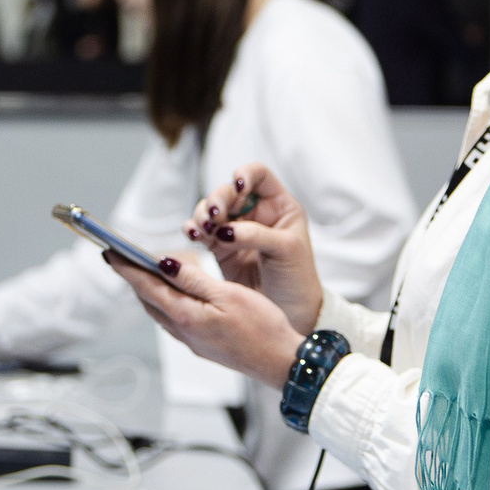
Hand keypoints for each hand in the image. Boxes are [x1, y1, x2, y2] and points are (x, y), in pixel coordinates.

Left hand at [116, 257, 303, 389]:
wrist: (280, 363)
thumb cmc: (262, 328)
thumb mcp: (228, 294)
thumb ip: (193, 279)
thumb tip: (163, 263)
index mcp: (186, 316)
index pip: (146, 286)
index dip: (126, 267)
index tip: (108, 251)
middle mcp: (183, 331)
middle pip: (148, 299)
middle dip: (133, 277)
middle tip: (120, 256)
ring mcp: (191, 341)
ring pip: (159, 311)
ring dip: (148, 290)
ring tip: (141, 270)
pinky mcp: (201, 345)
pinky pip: (173, 320)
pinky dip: (164, 302)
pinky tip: (172, 294)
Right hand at [184, 164, 323, 333]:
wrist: (291, 316)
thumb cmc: (297, 280)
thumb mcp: (286, 251)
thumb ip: (256, 234)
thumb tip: (224, 229)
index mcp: (279, 207)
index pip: (259, 175)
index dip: (246, 174)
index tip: (238, 185)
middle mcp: (256, 214)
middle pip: (229, 191)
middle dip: (217, 199)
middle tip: (213, 215)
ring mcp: (236, 230)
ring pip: (211, 209)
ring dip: (202, 214)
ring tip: (202, 228)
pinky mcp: (220, 248)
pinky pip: (201, 230)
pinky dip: (193, 229)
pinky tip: (192, 234)